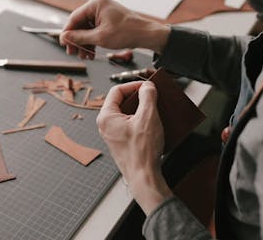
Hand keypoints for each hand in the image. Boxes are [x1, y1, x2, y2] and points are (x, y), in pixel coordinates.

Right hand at [60, 0, 169, 58]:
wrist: (146, 35)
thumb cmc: (127, 33)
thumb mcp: (100, 37)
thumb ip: (80, 37)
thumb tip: (65, 37)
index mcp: (96, 4)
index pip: (75, 18)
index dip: (67, 32)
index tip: (63, 44)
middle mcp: (98, 6)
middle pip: (80, 24)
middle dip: (77, 40)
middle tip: (73, 53)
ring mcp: (103, 13)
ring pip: (87, 30)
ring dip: (84, 44)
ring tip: (85, 57)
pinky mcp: (108, 21)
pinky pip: (95, 32)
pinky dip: (92, 43)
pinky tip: (91, 54)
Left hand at [97, 81, 172, 214]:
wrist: (144, 177)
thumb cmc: (142, 152)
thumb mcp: (148, 117)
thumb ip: (147, 97)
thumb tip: (147, 87)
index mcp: (106, 117)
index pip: (117, 91)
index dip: (133, 85)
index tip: (147, 86)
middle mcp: (106, 126)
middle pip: (122, 102)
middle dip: (139, 98)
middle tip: (152, 96)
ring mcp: (113, 135)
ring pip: (128, 114)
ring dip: (143, 110)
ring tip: (156, 109)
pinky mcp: (122, 143)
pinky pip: (131, 126)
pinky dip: (142, 121)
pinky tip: (155, 123)